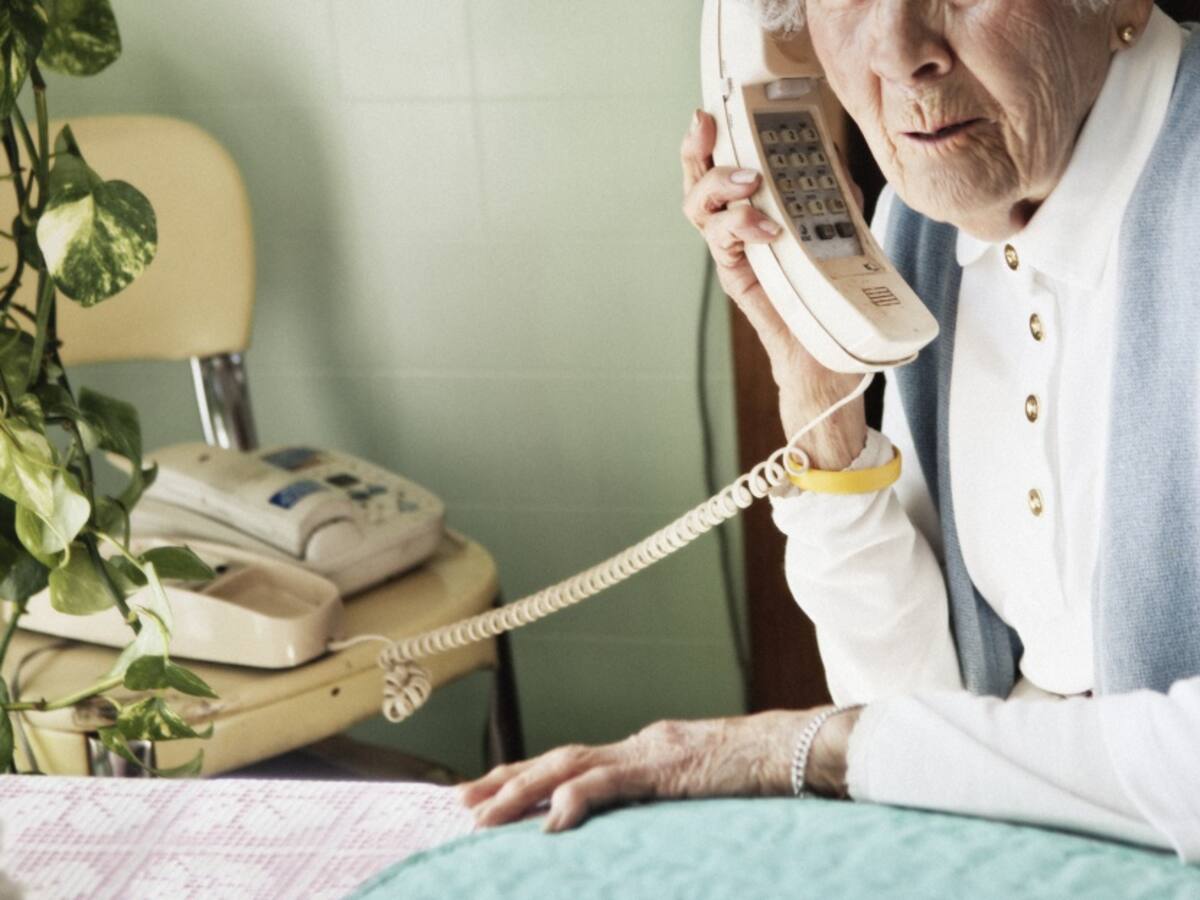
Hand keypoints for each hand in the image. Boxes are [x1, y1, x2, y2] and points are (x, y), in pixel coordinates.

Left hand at [459, 706, 862, 832]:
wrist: (797, 750)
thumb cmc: (757, 777)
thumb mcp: (700, 792)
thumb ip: (661, 800)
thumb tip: (631, 825)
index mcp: (643, 753)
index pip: (572, 762)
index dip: (526, 776)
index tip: (486, 793)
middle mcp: (638, 746)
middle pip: (558, 759)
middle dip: (507, 781)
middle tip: (462, 804)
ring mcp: (651, 752)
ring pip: (572, 766)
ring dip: (523, 791)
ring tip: (485, 816)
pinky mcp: (669, 767)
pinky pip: (616, 782)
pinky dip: (579, 800)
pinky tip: (553, 821)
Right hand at [681, 110, 865, 468]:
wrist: (832, 352)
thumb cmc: (831, 290)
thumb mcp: (841, 229)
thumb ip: (833, 194)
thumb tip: (832, 159)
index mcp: (754, 211)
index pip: (722, 168)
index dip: (711, 139)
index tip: (711, 111)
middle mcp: (736, 231)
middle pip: (697, 185)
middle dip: (698, 153)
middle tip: (712, 130)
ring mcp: (734, 255)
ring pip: (700, 214)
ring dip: (718, 188)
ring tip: (750, 182)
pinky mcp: (740, 281)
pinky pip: (725, 248)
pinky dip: (741, 230)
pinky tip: (765, 226)